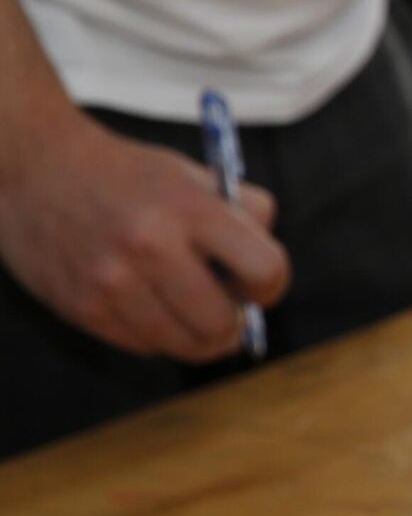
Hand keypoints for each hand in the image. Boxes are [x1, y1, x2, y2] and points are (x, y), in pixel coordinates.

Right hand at [0, 111, 288, 361]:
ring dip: (199, 338)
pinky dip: (159, 337)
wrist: (35, 168)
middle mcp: (151, 247)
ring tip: (194, 314)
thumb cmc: (126, 174)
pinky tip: (154, 310)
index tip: (258, 285)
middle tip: (228, 312)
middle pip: (223, 323)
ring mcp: (113, 282)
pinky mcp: (83, 307)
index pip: (264, 270)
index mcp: (190, 209)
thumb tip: (271, 268)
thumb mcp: (191, 174)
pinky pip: (143, 346)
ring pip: (184, 344)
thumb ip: (244, 211)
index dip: (271, 286)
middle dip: (235, 324)